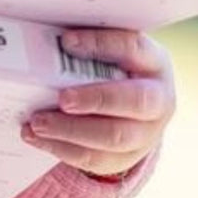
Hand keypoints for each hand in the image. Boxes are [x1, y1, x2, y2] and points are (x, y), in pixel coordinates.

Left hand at [21, 29, 175, 178]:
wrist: (137, 102)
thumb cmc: (115, 63)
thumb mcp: (110, 46)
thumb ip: (89, 40)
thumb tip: (53, 36)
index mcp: (155, 62)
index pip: (133, 48)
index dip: (101, 44)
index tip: (67, 42)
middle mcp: (159, 100)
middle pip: (134, 102)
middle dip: (95, 99)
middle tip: (62, 98)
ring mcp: (147, 135)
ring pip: (114, 139)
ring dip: (71, 131)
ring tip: (38, 122)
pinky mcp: (127, 158)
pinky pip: (96, 160)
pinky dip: (62, 149)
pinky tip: (37, 137)